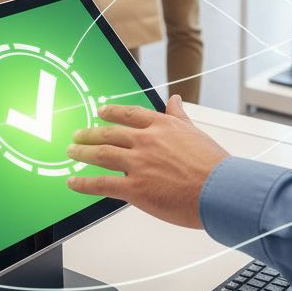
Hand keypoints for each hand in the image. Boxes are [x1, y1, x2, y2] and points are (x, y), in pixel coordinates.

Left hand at [66, 96, 228, 227]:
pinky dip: (84, 183)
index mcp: (161, 126)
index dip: (112, 112)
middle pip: (110, 134)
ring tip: (71, 151)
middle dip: (90, 134)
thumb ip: (179, 116)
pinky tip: (72, 181)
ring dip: (82, 152)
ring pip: (102, 155)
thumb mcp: (195, 132)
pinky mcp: (135, 188)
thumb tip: (175, 99)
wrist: (220, 190)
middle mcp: (146, 141)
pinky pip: (102, 184)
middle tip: (77, 134)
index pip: (130, 114)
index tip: (101, 111)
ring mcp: (139, 163)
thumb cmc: (214, 166)